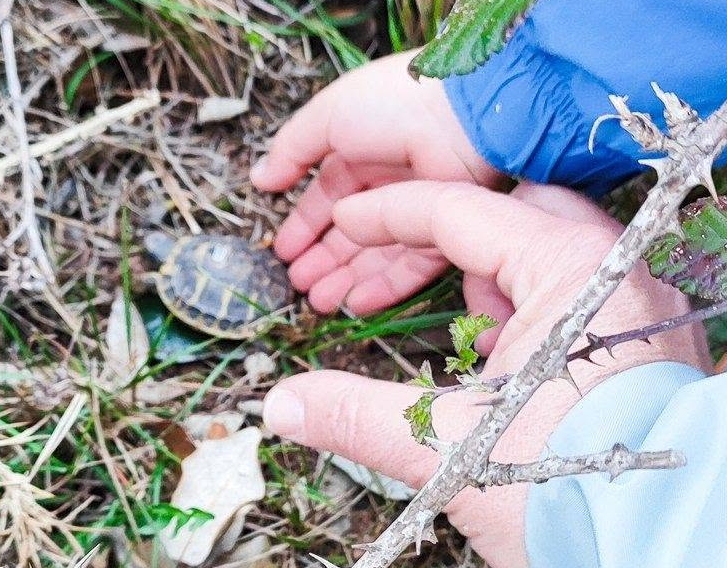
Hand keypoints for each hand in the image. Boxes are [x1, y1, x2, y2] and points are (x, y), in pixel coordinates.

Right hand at [251, 51, 498, 313]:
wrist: (466, 114)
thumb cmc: (393, 104)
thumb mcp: (327, 117)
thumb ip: (290, 150)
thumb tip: (259, 179)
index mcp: (360, 150)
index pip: (326, 196)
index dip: (303, 225)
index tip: (283, 253)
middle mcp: (389, 181)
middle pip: (350, 231)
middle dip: (322, 259)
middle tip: (297, 287)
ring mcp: (418, 207)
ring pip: (377, 254)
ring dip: (346, 278)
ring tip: (318, 302)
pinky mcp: (447, 232)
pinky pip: (412, 267)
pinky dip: (384, 287)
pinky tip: (355, 304)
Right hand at [262, 183, 710, 567]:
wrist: (674, 556)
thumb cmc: (574, 497)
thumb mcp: (446, 449)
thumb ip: (355, 415)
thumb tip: (282, 405)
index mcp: (572, 269)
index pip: (462, 211)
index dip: (390, 217)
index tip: (345, 222)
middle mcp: (623, 272)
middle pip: (522, 214)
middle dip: (460, 241)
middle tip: (414, 278)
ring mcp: (651, 309)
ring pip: (562, 256)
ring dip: (504, 282)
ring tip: (473, 343)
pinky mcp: (664, 349)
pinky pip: (594, 299)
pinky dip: (544, 316)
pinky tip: (520, 370)